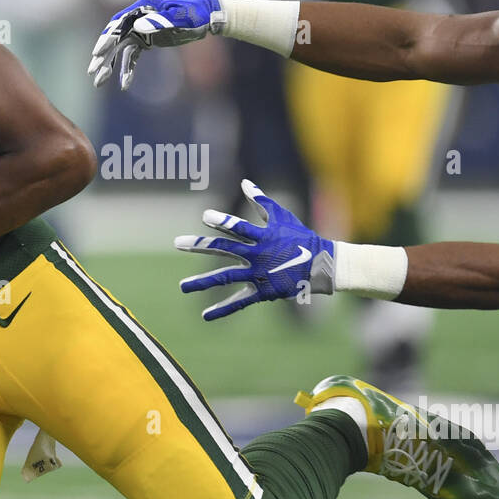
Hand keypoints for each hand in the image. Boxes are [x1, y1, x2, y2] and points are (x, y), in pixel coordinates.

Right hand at [89, 0, 223, 89]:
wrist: (206, 17)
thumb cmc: (194, 14)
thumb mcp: (180, 17)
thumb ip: (160, 21)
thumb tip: (138, 27)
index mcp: (142, 8)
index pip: (119, 24)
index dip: (107, 38)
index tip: (98, 53)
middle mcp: (137, 18)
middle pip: (114, 38)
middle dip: (102, 55)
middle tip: (92, 71)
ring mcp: (140, 30)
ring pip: (120, 49)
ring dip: (109, 65)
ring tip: (99, 81)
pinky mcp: (146, 41)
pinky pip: (132, 57)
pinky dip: (126, 69)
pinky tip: (123, 85)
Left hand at [175, 179, 334, 320]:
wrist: (320, 264)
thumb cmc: (300, 236)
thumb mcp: (282, 216)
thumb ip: (261, 201)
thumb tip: (245, 182)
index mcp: (262, 236)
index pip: (238, 227)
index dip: (223, 221)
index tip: (205, 217)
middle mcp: (257, 255)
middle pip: (224, 249)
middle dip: (200, 246)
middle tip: (177, 243)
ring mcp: (259, 274)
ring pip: (226, 277)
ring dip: (203, 282)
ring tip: (182, 287)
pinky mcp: (263, 291)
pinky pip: (240, 301)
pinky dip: (223, 309)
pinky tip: (205, 315)